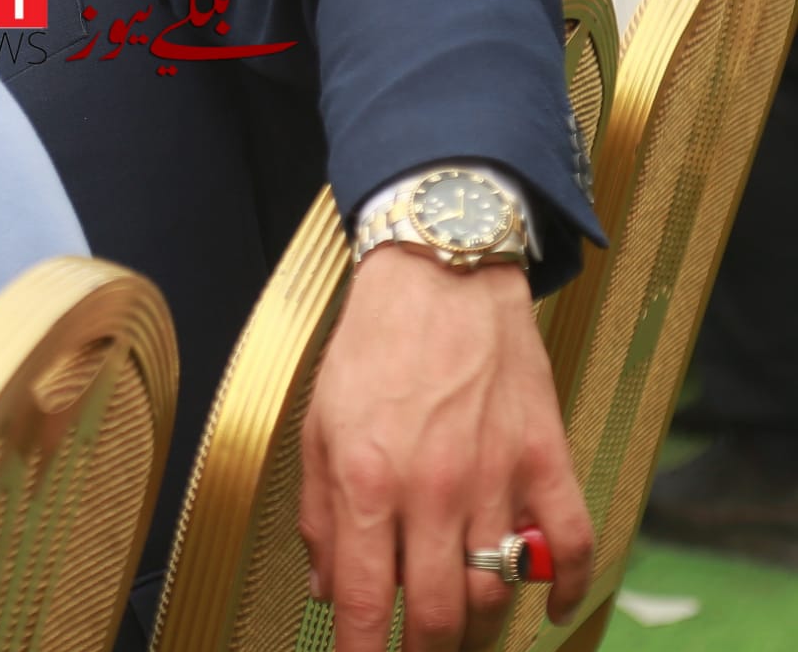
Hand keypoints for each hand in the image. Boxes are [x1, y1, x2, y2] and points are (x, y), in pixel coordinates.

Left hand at [300, 247, 592, 651]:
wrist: (439, 274)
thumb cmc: (370, 346)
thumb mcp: (318, 421)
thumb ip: (317, 510)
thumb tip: (327, 587)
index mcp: (365, 479)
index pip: (364, 601)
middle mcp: (431, 489)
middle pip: (436, 616)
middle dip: (422, 649)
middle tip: (413, 646)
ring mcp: (496, 477)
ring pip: (496, 593)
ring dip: (475, 618)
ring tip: (458, 614)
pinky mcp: (547, 459)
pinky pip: (571, 547)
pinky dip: (566, 589)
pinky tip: (552, 605)